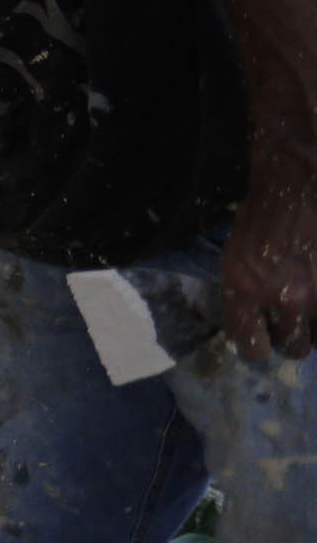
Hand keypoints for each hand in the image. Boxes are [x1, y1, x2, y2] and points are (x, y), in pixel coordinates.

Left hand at [222, 181, 316, 360]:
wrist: (293, 193)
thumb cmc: (258, 224)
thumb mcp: (234, 263)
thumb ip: (244, 299)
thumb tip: (254, 329)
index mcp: (243, 292)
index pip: (252, 349)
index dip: (257, 345)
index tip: (261, 337)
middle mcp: (282, 300)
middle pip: (292, 348)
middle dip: (289, 336)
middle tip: (289, 317)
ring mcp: (316, 296)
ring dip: (312, 327)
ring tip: (306, 306)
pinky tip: (315, 295)